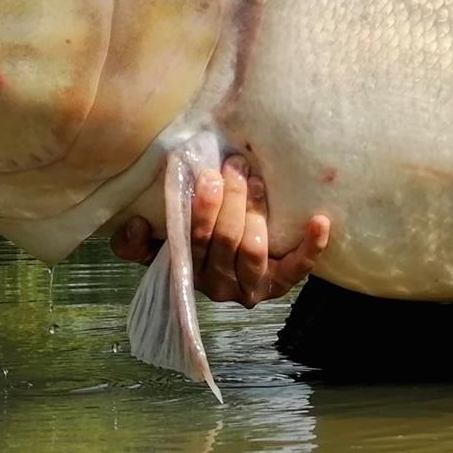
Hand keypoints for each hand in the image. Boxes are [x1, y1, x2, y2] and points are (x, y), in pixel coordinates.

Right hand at [110, 154, 331, 306]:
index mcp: (189, 271)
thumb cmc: (198, 245)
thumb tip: (134, 225)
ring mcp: (252, 286)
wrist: (238, 269)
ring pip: (253, 249)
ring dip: (256, 211)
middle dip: (232, 198)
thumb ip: (137, 242)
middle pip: (226, 239)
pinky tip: (319, 220)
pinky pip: (298, 266)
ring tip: (257, 181)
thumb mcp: (161, 245)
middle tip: (236, 165)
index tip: (209, 176)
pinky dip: (310, 244)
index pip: (193, 240)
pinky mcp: (282, 283)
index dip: (203, 209)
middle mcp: (219, 284)